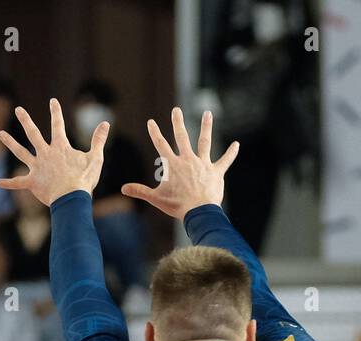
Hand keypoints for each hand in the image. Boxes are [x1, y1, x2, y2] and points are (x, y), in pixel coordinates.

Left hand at [0, 99, 108, 206]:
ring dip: (10, 143)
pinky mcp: (32, 182)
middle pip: (33, 134)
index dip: (56, 112)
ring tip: (0, 134)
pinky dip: (8, 183)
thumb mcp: (95, 158)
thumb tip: (106, 123)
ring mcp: (37, 167)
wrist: (72, 198)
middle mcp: (45, 154)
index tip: (52, 101)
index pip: (58, 125)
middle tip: (18, 109)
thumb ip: (98, 140)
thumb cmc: (84, 179)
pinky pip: (18, 182)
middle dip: (26, 120)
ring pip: (20, 152)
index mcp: (60, 147)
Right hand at [121, 107, 238, 219]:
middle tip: (176, 110)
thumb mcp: (156, 198)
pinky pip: (225, 160)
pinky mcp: (216, 171)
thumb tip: (123, 189)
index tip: (151, 121)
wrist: (199, 211)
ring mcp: (203, 164)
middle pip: (182, 137)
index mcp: (173, 165)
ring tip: (207, 113)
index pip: (161, 145)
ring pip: (204, 141)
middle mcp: (188, 160)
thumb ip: (140, 191)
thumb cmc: (177, 206)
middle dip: (178, 122)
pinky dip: (231, 153)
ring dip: (206, 126)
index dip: (155, 133)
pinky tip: (237, 144)